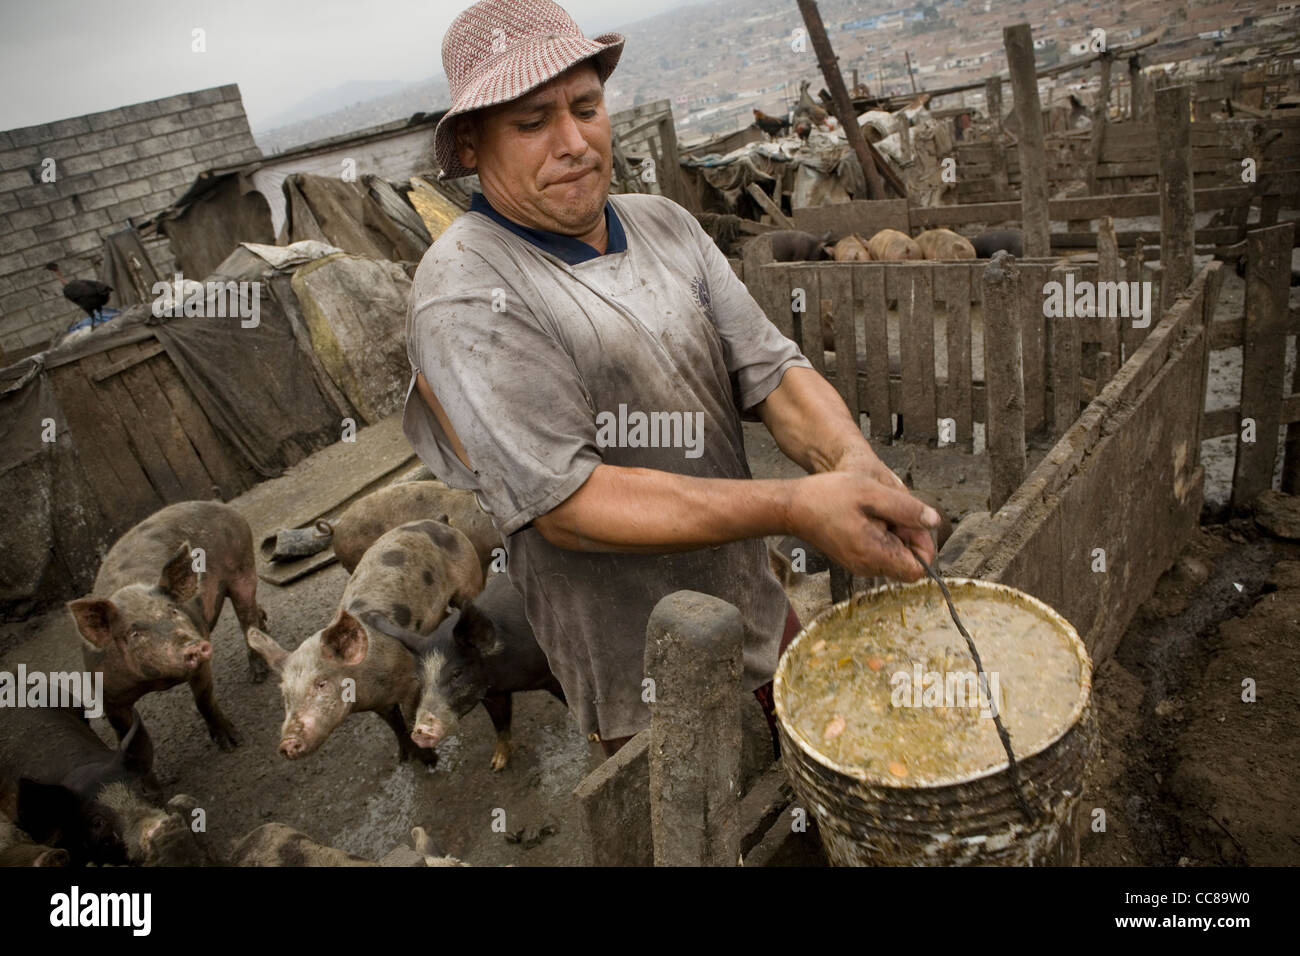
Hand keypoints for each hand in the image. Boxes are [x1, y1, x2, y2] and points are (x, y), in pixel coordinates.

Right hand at [787, 471, 940, 580]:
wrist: (793, 507)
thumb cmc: (828, 497)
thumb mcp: (872, 493)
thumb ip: (906, 509)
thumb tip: (934, 521)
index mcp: (875, 555)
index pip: (918, 569)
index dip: (923, 544)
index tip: (910, 520)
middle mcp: (868, 567)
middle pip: (907, 561)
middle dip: (907, 534)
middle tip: (888, 508)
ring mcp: (860, 564)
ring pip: (893, 554)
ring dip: (892, 532)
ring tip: (872, 510)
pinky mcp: (854, 558)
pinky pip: (879, 551)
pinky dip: (879, 533)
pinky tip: (864, 515)